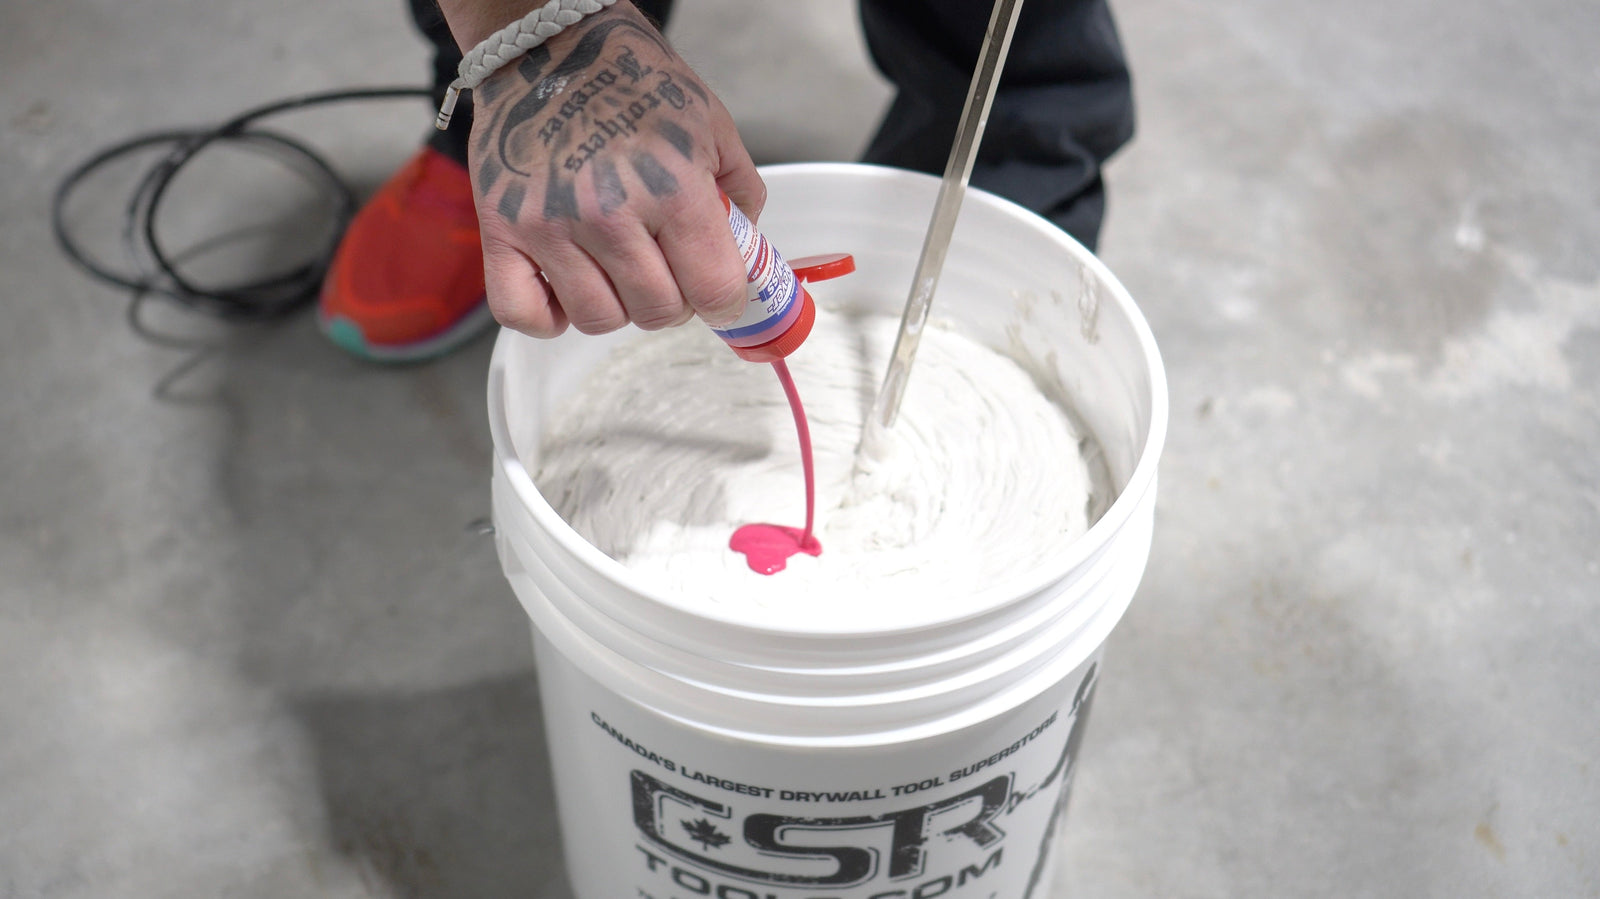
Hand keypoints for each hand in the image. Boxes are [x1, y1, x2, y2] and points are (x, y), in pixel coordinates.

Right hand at [456, 2, 764, 336]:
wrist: (550, 43)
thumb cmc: (630, 79)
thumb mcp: (711, 123)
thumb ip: (740, 192)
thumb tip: (746, 253)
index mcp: (670, 187)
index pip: (714, 290)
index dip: (724, 299)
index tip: (717, 293)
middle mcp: (608, 214)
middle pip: (657, 313)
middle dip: (673, 300)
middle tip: (666, 268)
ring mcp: (549, 226)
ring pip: (598, 319)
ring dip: (616, 305)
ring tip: (617, 268)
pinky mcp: (502, 230)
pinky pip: (523, 314)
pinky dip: (548, 317)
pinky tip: (567, 288)